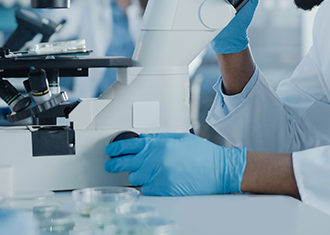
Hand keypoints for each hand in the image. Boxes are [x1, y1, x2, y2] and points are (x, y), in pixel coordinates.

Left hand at [104, 133, 246, 195]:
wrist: (217, 170)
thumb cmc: (202, 154)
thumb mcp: (179, 138)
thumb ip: (158, 139)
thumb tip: (142, 139)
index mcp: (158, 144)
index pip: (127, 145)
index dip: (116, 148)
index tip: (111, 151)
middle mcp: (154, 160)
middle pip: (124, 163)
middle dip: (114, 164)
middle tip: (111, 165)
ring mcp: (157, 176)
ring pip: (133, 178)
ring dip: (135, 175)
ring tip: (143, 172)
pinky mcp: (162, 190)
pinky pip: (145, 190)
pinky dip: (147, 186)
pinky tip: (155, 181)